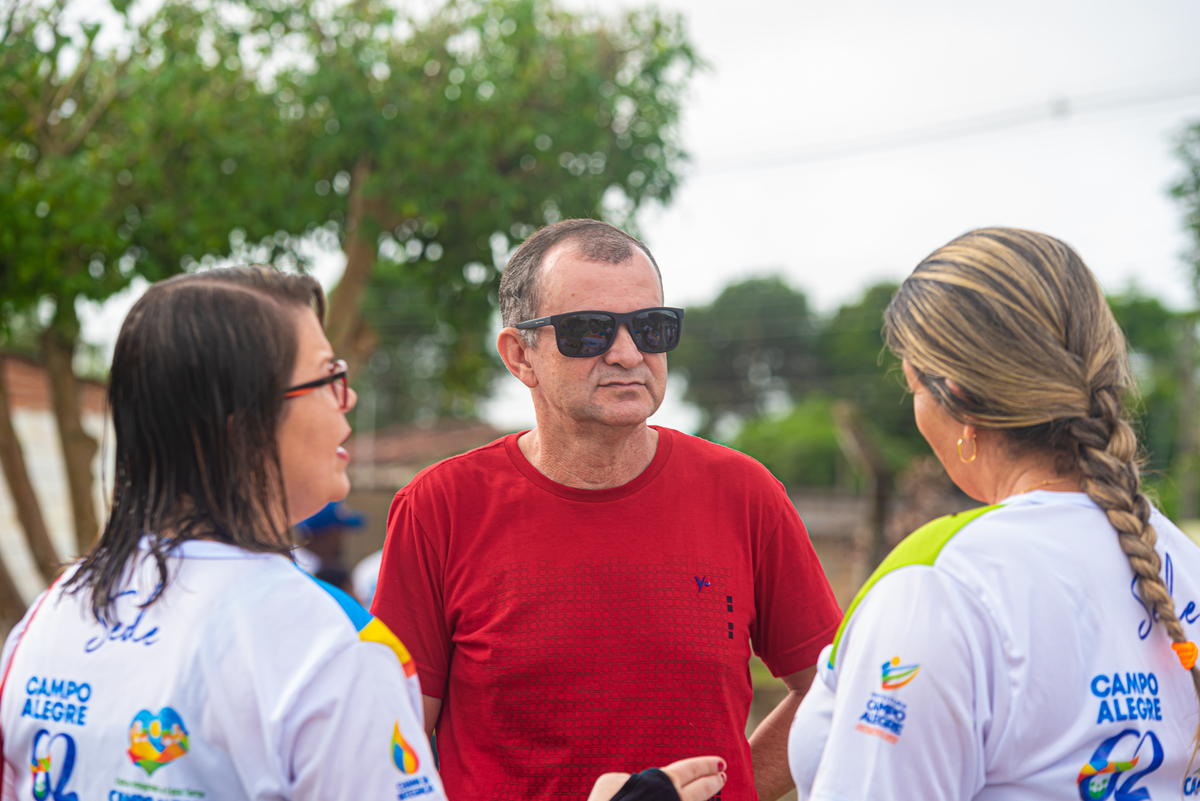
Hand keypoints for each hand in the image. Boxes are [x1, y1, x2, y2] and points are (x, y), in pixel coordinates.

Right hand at [587, 756, 726, 800]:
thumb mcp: (611, 782)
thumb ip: (632, 782)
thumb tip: (642, 790)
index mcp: (664, 781)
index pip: (691, 770)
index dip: (706, 766)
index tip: (720, 763)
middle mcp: (676, 800)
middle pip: (700, 790)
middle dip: (712, 782)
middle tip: (722, 777)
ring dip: (703, 799)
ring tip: (711, 793)